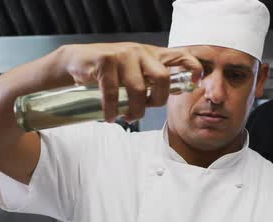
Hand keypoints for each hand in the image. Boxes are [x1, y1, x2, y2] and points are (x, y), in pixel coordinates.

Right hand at [59, 42, 202, 121]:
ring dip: (133, 111)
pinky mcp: (105, 60)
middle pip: (163, 78)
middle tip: (145, 110)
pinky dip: (112, 110)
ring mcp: (123, 54)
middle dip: (157, 101)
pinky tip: (110, 117)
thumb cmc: (109, 72)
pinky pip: (114, 92)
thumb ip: (149, 81)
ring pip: (138, 89)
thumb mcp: (134, 72)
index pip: (181, 56)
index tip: (195, 83)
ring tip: (125, 118)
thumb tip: (167, 97)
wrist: (77, 62)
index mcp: (152, 55)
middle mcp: (141, 51)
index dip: (193, 68)